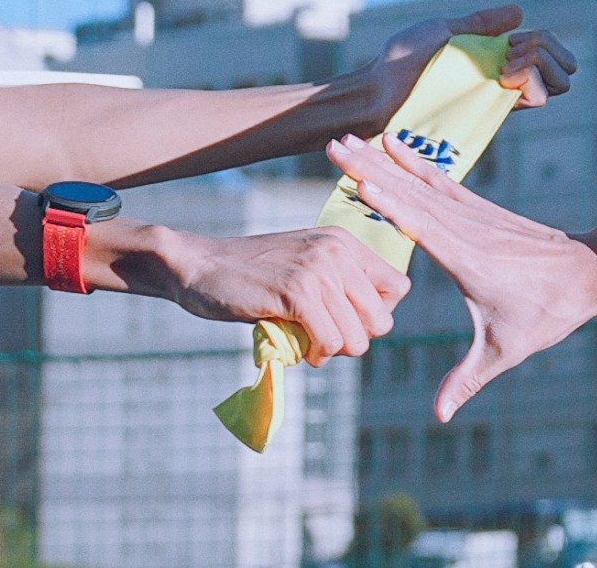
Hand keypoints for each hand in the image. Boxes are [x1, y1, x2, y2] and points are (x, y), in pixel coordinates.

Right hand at [165, 226, 408, 366]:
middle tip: (326, 339)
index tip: (350, 321)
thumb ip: (339, 285)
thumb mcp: (305, 264)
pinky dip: (316, 355)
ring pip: (357, 337)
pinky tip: (298, 348)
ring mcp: (318, 269)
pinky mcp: (296, 292)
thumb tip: (373, 328)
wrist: (198, 265)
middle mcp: (337, 251)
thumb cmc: (251, 274)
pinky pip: (329, 341)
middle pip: (382, 319)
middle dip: (356, 340)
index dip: (378, 314)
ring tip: (309, 344)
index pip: (399, 287)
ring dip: (333, 352)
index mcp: (343, 241)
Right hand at [326, 133, 596, 420]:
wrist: (590, 273)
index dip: (392, 205)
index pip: (423, 227)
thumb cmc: (547, 313)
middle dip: (371, 170)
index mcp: (470, 261)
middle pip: (412, 195)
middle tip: (334, 148)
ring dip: (384, 161)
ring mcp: (475, 214)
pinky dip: (415, 163)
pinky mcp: (481, 208)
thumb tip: (439, 416)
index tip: (360, 183)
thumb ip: (467, 381)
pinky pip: (441, 181)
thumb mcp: (506, 350)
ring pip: (422, 183)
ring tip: (350, 142)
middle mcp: (469, 230)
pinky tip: (395, 145)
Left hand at [364, 5, 577, 129]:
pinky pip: (533, 100)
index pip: (547, 53)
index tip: (518, 40)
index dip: (547, 42)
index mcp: (495, 61)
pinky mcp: (490, 114)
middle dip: (548, 52)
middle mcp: (503, 83)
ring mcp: (498, 100)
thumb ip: (480, 23)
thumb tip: (520, 12)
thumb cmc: (402, 61)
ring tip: (505, 68)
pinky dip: (530, 81)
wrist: (379, 90)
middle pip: (560, 72)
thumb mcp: (443, 30)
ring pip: (554, 86)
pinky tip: (502, 77)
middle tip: (512, 53)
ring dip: (540, 65)